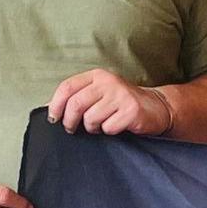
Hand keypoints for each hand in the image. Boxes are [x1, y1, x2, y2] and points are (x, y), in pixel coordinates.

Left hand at [47, 69, 174, 135]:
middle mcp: (109, 82)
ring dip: (92, 128)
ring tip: (101, 125)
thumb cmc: (122, 103)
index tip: (53, 118)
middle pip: (76, 104)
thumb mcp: (99, 94)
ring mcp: (121, 95)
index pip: (67, 87)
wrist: (157, 107)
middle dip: (69, 121)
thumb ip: (77, 97)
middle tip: (72, 129)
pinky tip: (116, 126)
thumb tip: (49, 108)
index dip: (55, 105)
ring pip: (91, 118)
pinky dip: (108, 132)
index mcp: (97, 76)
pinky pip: (108, 127)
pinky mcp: (131, 110)